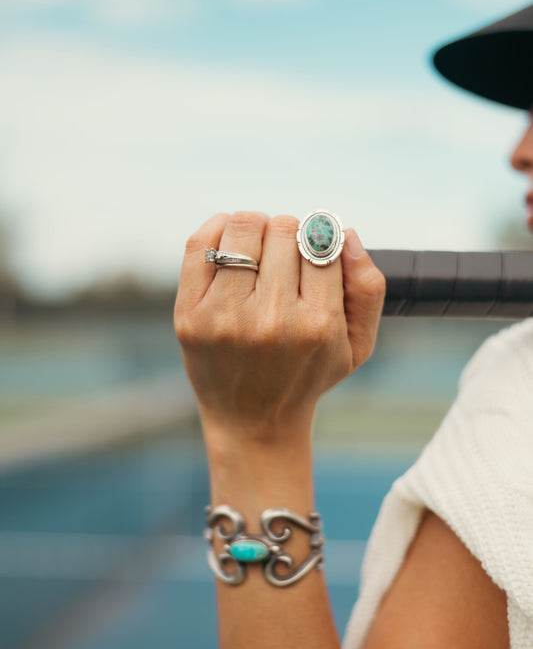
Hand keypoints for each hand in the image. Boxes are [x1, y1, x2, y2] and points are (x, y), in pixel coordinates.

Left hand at [174, 211, 385, 442]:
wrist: (254, 420)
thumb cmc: (308, 374)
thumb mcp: (357, 345)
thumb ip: (368, 288)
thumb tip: (345, 233)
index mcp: (318, 325)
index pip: (320, 243)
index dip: (318, 238)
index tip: (312, 250)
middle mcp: (271, 321)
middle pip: (283, 231)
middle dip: (288, 234)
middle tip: (285, 256)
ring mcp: (225, 318)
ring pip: (243, 228)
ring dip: (256, 228)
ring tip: (259, 249)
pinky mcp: (190, 316)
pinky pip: (201, 245)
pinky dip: (218, 229)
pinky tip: (230, 240)